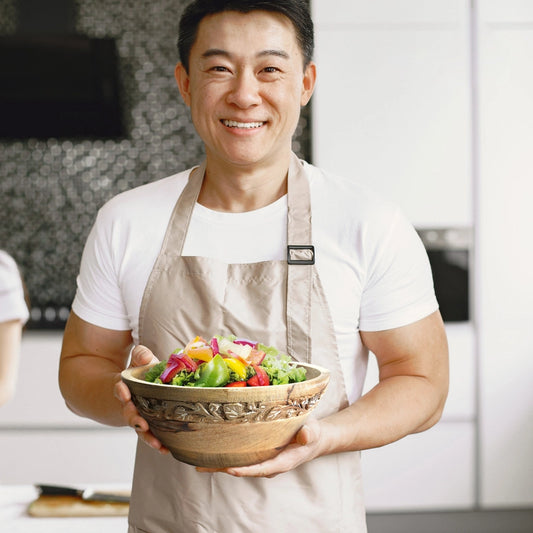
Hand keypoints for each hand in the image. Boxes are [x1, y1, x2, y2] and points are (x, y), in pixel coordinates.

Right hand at [114, 345, 168, 453]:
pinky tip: (167, 450)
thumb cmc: (139, 372)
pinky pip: (152, 435)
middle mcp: (129, 406)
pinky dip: (158, 443)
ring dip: (147, 435)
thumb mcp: (138, 360)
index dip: (120, 390)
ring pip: (140, 429)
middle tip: (140, 420)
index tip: (122, 389)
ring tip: (156, 442)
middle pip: (128, 414)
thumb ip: (140, 355)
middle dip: (133, 417)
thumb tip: (146, 357)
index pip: (119, 389)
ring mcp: (138, 417)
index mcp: (125, 388)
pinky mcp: (149, 425)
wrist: (133, 388)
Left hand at [197, 418, 322, 477]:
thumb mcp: (312, 431)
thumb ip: (308, 434)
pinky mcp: (256, 454)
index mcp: (281, 461)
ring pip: (238, 465)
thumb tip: (305, 436)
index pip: (261, 468)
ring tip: (197, 462)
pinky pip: (238, 458)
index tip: (229, 469)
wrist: (311, 438)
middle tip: (203, 465)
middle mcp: (268, 464)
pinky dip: (223, 457)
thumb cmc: (311, 433)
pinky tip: (207, 455)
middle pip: (244, 469)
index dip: (246, 470)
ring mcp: (261, 460)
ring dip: (218, 465)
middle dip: (224, 469)